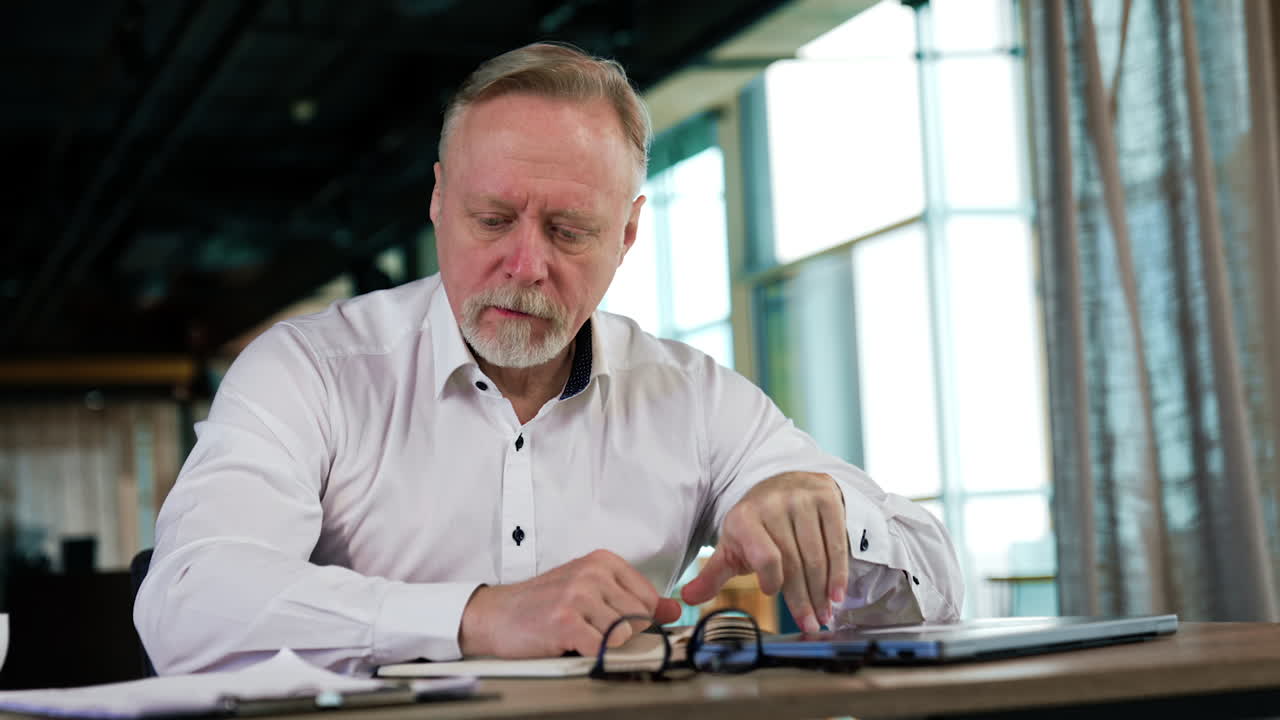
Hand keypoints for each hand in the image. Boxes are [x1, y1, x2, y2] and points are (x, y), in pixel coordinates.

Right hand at [459, 549, 682, 657]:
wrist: (496, 614)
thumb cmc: (544, 603)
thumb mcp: (593, 591)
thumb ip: (636, 600)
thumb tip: (675, 609)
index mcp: (603, 561)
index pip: (649, 598)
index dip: (635, 619)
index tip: (611, 619)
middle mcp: (593, 573)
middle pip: (638, 618)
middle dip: (618, 632)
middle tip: (588, 627)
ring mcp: (579, 595)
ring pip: (621, 634)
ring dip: (601, 643)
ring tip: (577, 632)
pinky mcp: (566, 620)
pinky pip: (600, 647)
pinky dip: (587, 652)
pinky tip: (567, 641)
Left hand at [681, 472, 848, 632]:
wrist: (784, 483)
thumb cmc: (756, 524)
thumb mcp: (731, 546)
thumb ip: (712, 575)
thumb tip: (686, 599)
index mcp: (744, 517)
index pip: (765, 558)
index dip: (772, 581)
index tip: (772, 594)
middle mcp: (774, 504)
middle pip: (794, 562)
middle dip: (803, 600)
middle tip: (811, 625)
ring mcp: (803, 500)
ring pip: (817, 557)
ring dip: (822, 592)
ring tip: (824, 615)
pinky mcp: (827, 499)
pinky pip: (837, 543)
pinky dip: (838, 573)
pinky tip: (837, 594)